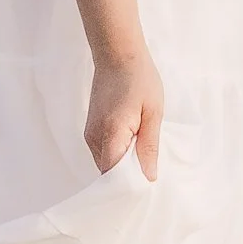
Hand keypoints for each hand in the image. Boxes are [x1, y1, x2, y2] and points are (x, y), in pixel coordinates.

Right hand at [85, 52, 163, 181]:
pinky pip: (103, 153)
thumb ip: (149, 147)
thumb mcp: (153, 113)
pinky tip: (133, 146)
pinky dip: (117, 155)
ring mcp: (89, 134)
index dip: (128, 187)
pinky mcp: (91, 130)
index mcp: (111, 133)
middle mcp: (94, 137)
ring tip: (143, 157)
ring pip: (105, 164)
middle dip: (126, 179)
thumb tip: (148, 177)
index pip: (112, 176)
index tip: (146, 189)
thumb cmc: (139, 79)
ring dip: (122, 166)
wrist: (117, 54)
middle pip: (107, 174)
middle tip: (150, 174)